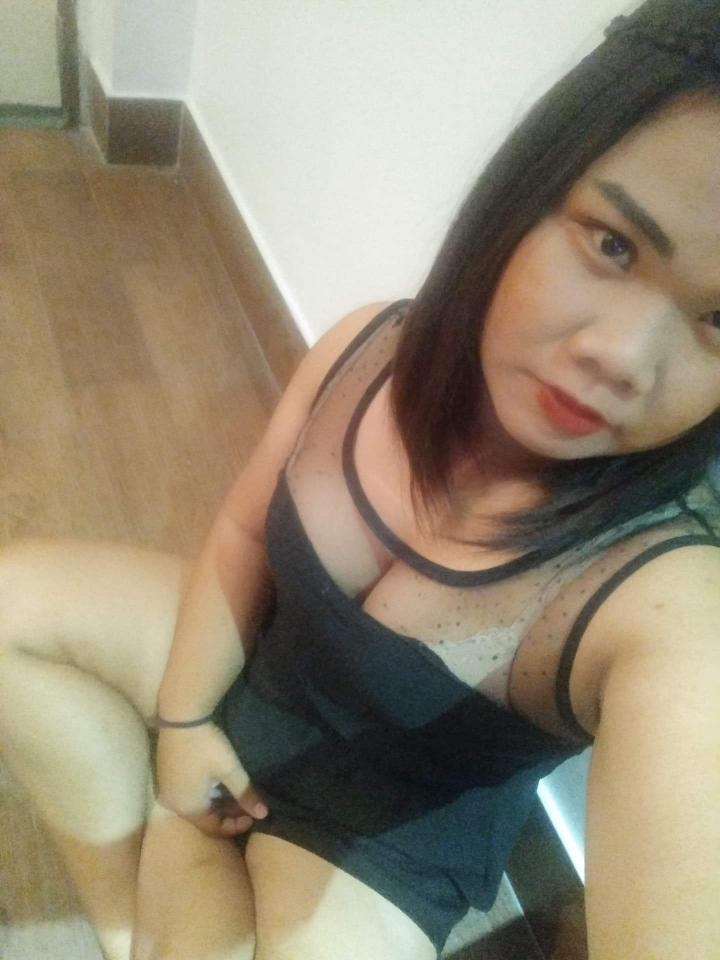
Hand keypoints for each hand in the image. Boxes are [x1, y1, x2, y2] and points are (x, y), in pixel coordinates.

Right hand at [156, 721, 267, 836]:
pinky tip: (218, 781)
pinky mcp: (166, 773)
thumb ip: (245, 794)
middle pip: (203, 817)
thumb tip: (263, 814)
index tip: (253, 816)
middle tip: (247, 803)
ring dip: (216, 801)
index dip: (235, 826)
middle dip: (227, 813)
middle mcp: (173, 803)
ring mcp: (167, 788)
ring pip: (196, 803)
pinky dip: (205, 792)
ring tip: (236, 792)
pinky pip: (188, 792)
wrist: (181, 715)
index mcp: (187, 808)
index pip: (213, 828)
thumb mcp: (229, 770)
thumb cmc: (206, 746)